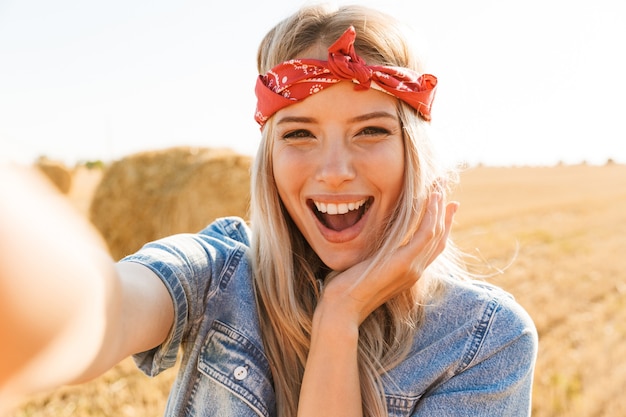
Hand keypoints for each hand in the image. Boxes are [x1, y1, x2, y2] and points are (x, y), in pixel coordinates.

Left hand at [319, 186, 458, 324]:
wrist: (342, 308)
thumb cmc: (345, 290)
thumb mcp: (364, 267)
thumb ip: (375, 255)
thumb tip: (369, 243)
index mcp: (408, 273)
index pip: (432, 246)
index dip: (440, 224)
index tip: (444, 204)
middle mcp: (415, 271)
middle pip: (439, 237)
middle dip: (444, 212)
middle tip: (445, 190)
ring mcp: (413, 268)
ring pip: (436, 232)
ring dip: (439, 208)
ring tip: (440, 187)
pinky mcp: (405, 262)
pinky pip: (426, 234)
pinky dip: (431, 215)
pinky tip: (432, 199)